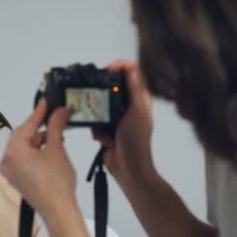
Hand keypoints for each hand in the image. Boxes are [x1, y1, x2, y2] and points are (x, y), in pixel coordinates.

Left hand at [0, 99, 76, 215]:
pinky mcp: (16, 178)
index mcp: (14, 152)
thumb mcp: (57, 149)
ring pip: (24, 146)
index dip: (39, 112)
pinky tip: (49, 149)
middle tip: (55, 118)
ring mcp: (10, 171)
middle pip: (23, 135)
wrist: (58, 211)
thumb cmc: (56, 188)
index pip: (27, 125)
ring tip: (56, 137)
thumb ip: (55, 127)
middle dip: (40, 127)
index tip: (46, 103)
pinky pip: (23, 158)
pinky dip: (35, 151)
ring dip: (39, 140)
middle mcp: (7, 161)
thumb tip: (58, 113)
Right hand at [92, 60, 156, 191]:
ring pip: (100, 106)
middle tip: (98, 99)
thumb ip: (134, 87)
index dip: (119, 66)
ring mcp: (117, 118)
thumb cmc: (138, 143)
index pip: (131, 73)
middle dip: (102, 96)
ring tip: (106, 129)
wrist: (128, 170)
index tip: (108, 68)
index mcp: (140, 98)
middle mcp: (129, 105)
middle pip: (111, 87)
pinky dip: (97, 130)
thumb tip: (129, 66)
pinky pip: (95, 122)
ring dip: (99, 118)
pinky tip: (105, 139)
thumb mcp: (137, 111)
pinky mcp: (107, 129)